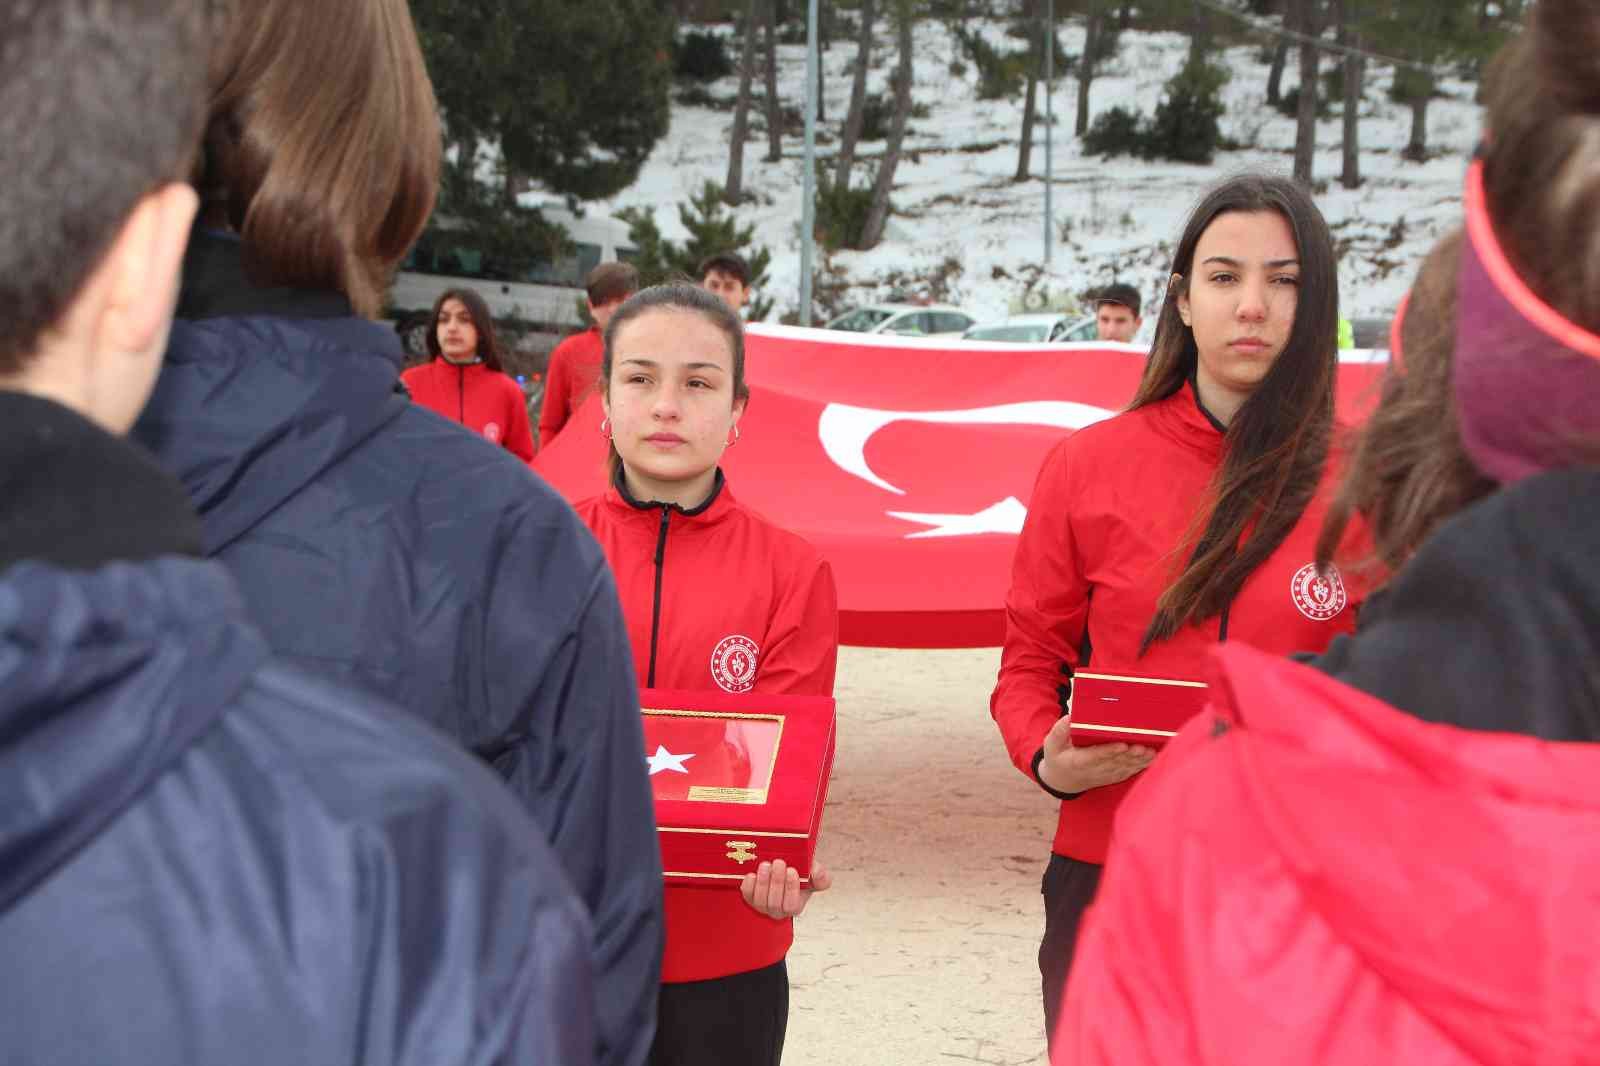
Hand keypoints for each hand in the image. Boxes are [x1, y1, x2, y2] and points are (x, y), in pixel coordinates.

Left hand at [740, 857, 831, 918]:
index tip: (792, 870)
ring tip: (766, 865)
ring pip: (760, 901)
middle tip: (779, 863)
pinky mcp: (749, 897)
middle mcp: (777, 910)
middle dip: (777, 882)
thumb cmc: (799, 873)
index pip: (792, 905)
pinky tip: (752, 873)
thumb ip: (820, 876)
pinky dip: (749, 885)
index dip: (791, 889)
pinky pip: (747, 895)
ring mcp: (762, 905)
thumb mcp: (813, 874)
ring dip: (763, 882)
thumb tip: (817, 874)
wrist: (782, 867)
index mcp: (795, 906)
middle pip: (775, 904)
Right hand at [1037, 716, 1156, 793]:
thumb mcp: (1051, 745)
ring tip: (1151, 751)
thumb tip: (1070, 717)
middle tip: (1143, 746)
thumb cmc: (1058, 758)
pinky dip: (1141, 766)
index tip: (1122, 744)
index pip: (1095, 757)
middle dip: (1130, 755)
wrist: (1062, 781)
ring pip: (1124, 768)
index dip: (1109, 751)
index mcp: (1077, 762)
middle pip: (1115, 762)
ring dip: (1139, 761)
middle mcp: (1094, 770)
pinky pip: (1129, 772)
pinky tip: (1152, 758)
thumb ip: (1059, 731)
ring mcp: (1105, 775)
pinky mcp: (1113, 776)